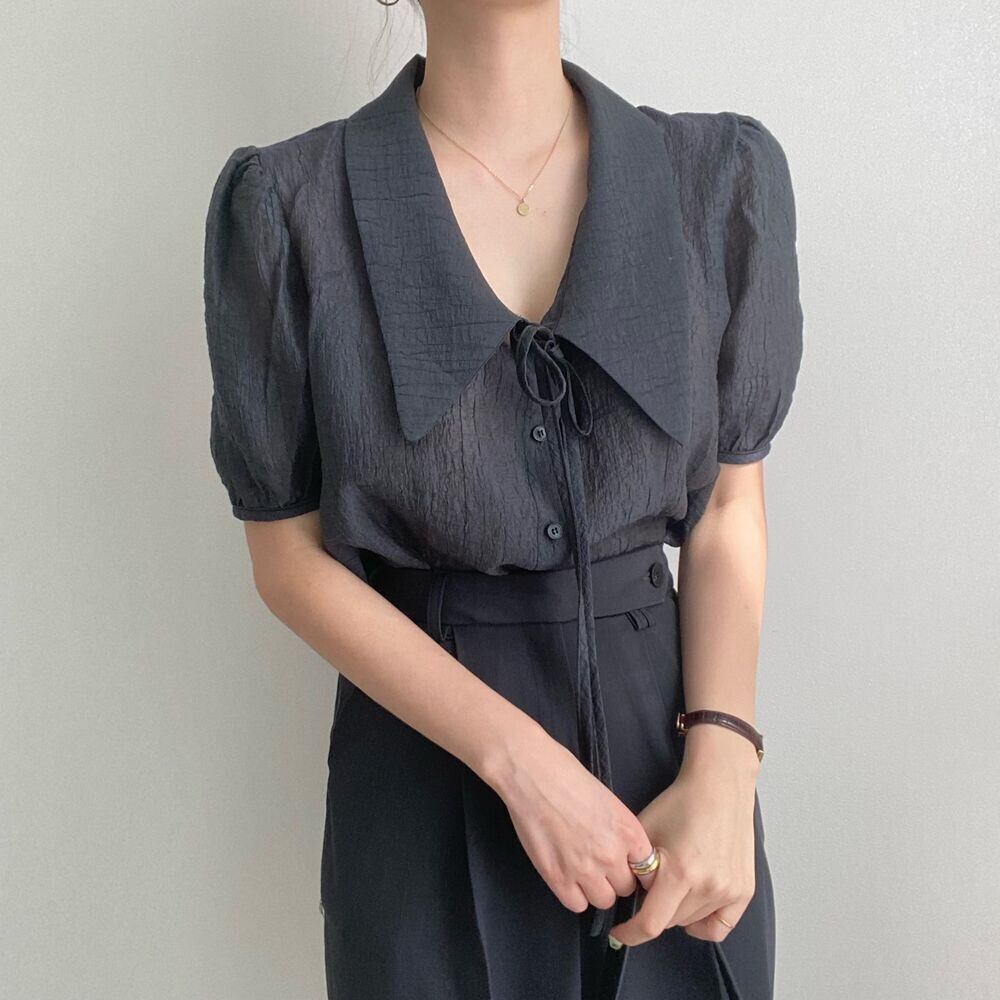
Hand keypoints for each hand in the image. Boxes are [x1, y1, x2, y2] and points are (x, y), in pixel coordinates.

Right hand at [485, 723, 654, 914]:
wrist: (532, 773)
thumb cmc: (567, 774)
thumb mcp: (608, 800)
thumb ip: (619, 830)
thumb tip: (620, 850)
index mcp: (629, 831)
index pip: (647, 869)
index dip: (634, 868)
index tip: (625, 865)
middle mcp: (612, 854)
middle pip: (626, 888)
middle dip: (615, 878)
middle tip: (600, 864)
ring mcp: (585, 868)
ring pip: (603, 900)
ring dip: (595, 889)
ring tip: (582, 871)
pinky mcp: (557, 877)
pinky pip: (577, 905)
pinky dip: (574, 894)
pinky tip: (567, 876)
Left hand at [609, 724, 758, 945]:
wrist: (719, 786)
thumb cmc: (680, 803)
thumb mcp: (645, 832)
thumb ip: (634, 868)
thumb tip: (626, 896)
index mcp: (680, 872)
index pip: (651, 923)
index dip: (630, 932)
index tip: (619, 932)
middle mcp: (708, 886)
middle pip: (669, 921)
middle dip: (652, 909)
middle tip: (649, 886)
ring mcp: (730, 890)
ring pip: (691, 922)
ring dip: (676, 911)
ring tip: (673, 882)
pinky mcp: (744, 890)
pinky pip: (720, 926)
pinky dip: (702, 923)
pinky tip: (692, 907)